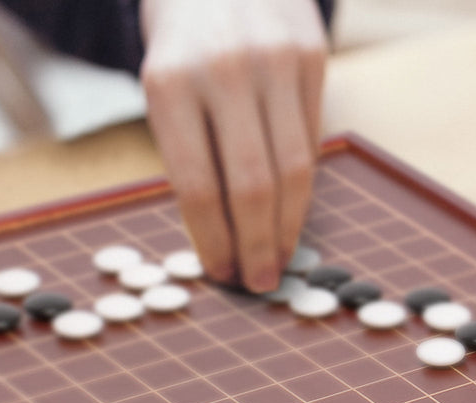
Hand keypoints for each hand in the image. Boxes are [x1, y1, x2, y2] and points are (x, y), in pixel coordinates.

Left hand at [140, 0, 327, 292]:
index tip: (222, 274)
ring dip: (288, 227)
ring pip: (294, 169)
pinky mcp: (311, 55)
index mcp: (171, 84)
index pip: (200, 188)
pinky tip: (292, 210)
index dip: (215, 242)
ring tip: (280, 258)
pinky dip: (302, 183)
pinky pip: (311, 139)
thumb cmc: (182, 47)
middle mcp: (226, 70)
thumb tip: (225, 239)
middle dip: (258, 246)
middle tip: (260, 283)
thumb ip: (192, 156)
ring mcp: (275, 59)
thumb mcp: (163, 91)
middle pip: (254, 186)